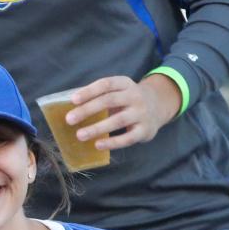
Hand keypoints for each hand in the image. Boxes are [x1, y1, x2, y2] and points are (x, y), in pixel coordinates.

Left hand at [66, 73, 181, 150]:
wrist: (159, 106)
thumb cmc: (127, 100)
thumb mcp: (118, 91)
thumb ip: (99, 96)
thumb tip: (69, 107)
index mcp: (125, 84)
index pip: (106, 84)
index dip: (89, 91)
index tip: (73, 100)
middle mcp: (135, 96)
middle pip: (110, 101)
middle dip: (88, 110)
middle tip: (69, 120)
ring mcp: (141, 113)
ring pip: (118, 120)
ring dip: (97, 128)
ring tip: (80, 135)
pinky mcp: (145, 130)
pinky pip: (128, 137)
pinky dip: (112, 142)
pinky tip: (98, 145)